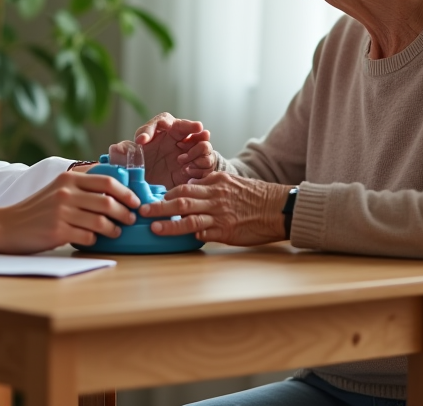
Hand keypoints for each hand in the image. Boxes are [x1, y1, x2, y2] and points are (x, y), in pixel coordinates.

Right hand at [0, 171, 139, 252]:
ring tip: (115, 232)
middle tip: (130, 219)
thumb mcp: (56, 189)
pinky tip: (94, 240)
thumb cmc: (35, 209)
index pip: (106, 180)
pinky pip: (88, 236)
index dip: (126, 192)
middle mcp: (66, 193)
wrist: (6, 225)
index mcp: (68, 179)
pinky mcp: (57, 231)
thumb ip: (80, 186)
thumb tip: (113, 187)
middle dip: (124, 212)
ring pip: (100, 221)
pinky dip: (95, 240)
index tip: (134, 201)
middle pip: (107, 201)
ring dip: (113, 229)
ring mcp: (61, 212)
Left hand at [127, 112, 217, 186]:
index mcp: (162, 130)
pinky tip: (187, 172)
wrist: (155, 184)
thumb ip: (123, 152)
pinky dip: (200, 166)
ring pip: (204, 143)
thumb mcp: (130, 158)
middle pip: (192, 127)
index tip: (155, 132)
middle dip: (193, 128)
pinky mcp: (198, 166)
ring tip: (181, 161)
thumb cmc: (143, 165)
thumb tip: (115, 149)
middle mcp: (179, 137)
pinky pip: (208, 161)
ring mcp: (191, 151)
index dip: (158, 126)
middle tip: (194, 134)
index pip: (162, 120)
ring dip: (196, 151)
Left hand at [138, 172, 290, 244]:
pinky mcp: (226, 231)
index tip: (153, 200)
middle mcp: (215, 197)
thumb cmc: (256, 196)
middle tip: (142, 210)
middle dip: (159, 206)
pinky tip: (180, 238)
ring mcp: (220, 214)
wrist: (279, 207)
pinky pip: (204, 233)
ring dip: (168, 223)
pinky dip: (191, 235)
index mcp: (215, 183)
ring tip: (153, 227)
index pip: (184, 187)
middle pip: (180, 200)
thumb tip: (191, 189)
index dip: (166, 195)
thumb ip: (210, 186)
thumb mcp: (231, 183)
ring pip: (188, 217)